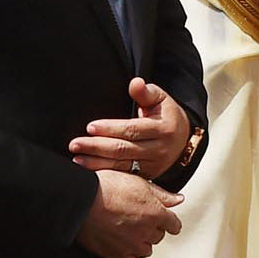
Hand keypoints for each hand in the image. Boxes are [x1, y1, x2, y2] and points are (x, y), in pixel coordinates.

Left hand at [70, 77, 190, 177]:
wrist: (183, 141)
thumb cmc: (167, 116)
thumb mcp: (160, 99)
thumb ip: (145, 92)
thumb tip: (135, 83)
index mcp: (162, 129)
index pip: (132, 129)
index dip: (110, 129)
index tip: (90, 127)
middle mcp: (159, 149)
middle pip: (124, 149)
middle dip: (97, 147)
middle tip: (75, 144)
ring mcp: (153, 164)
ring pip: (122, 164)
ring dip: (97, 162)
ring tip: (77, 158)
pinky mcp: (147, 174)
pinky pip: (123, 174)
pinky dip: (105, 172)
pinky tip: (89, 169)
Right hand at [75, 170, 183, 257]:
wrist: (81, 200)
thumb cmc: (106, 188)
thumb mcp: (139, 183)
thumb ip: (161, 194)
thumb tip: (177, 199)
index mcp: (155, 213)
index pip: (173, 224)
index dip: (171, 223)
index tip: (170, 223)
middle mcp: (146, 231)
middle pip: (158, 236)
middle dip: (153, 230)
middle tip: (142, 222)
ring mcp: (132, 245)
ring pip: (147, 250)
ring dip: (143, 243)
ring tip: (134, 235)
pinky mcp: (116, 255)